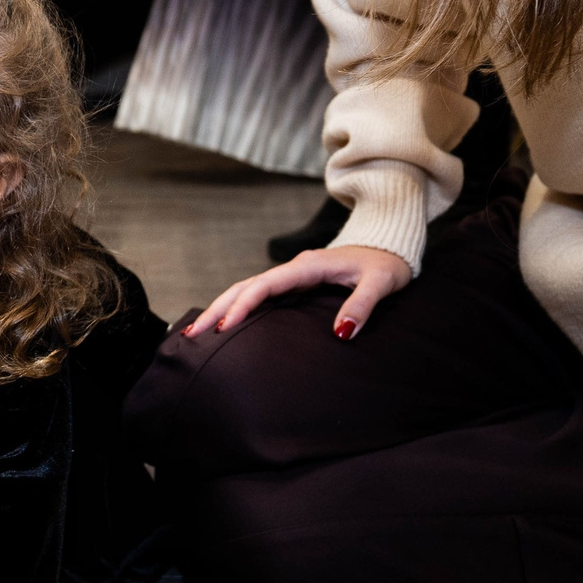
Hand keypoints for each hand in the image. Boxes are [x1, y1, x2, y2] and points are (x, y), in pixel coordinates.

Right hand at [184, 244, 411, 340]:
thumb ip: (363, 305)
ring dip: (221, 309)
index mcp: (308, 266)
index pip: (266, 285)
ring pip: (247, 290)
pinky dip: (237, 308)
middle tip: (191, 335)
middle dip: (217, 309)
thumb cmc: (388, 265)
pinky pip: (258, 295)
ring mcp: (292, 276)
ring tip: (196, 332)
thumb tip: (342, 333)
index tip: (225, 327)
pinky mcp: (294, 284)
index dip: (243, 305)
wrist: (392, 247)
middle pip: (245, 287)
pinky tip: (224, 324)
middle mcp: (294, 269)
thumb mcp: (382, 283)